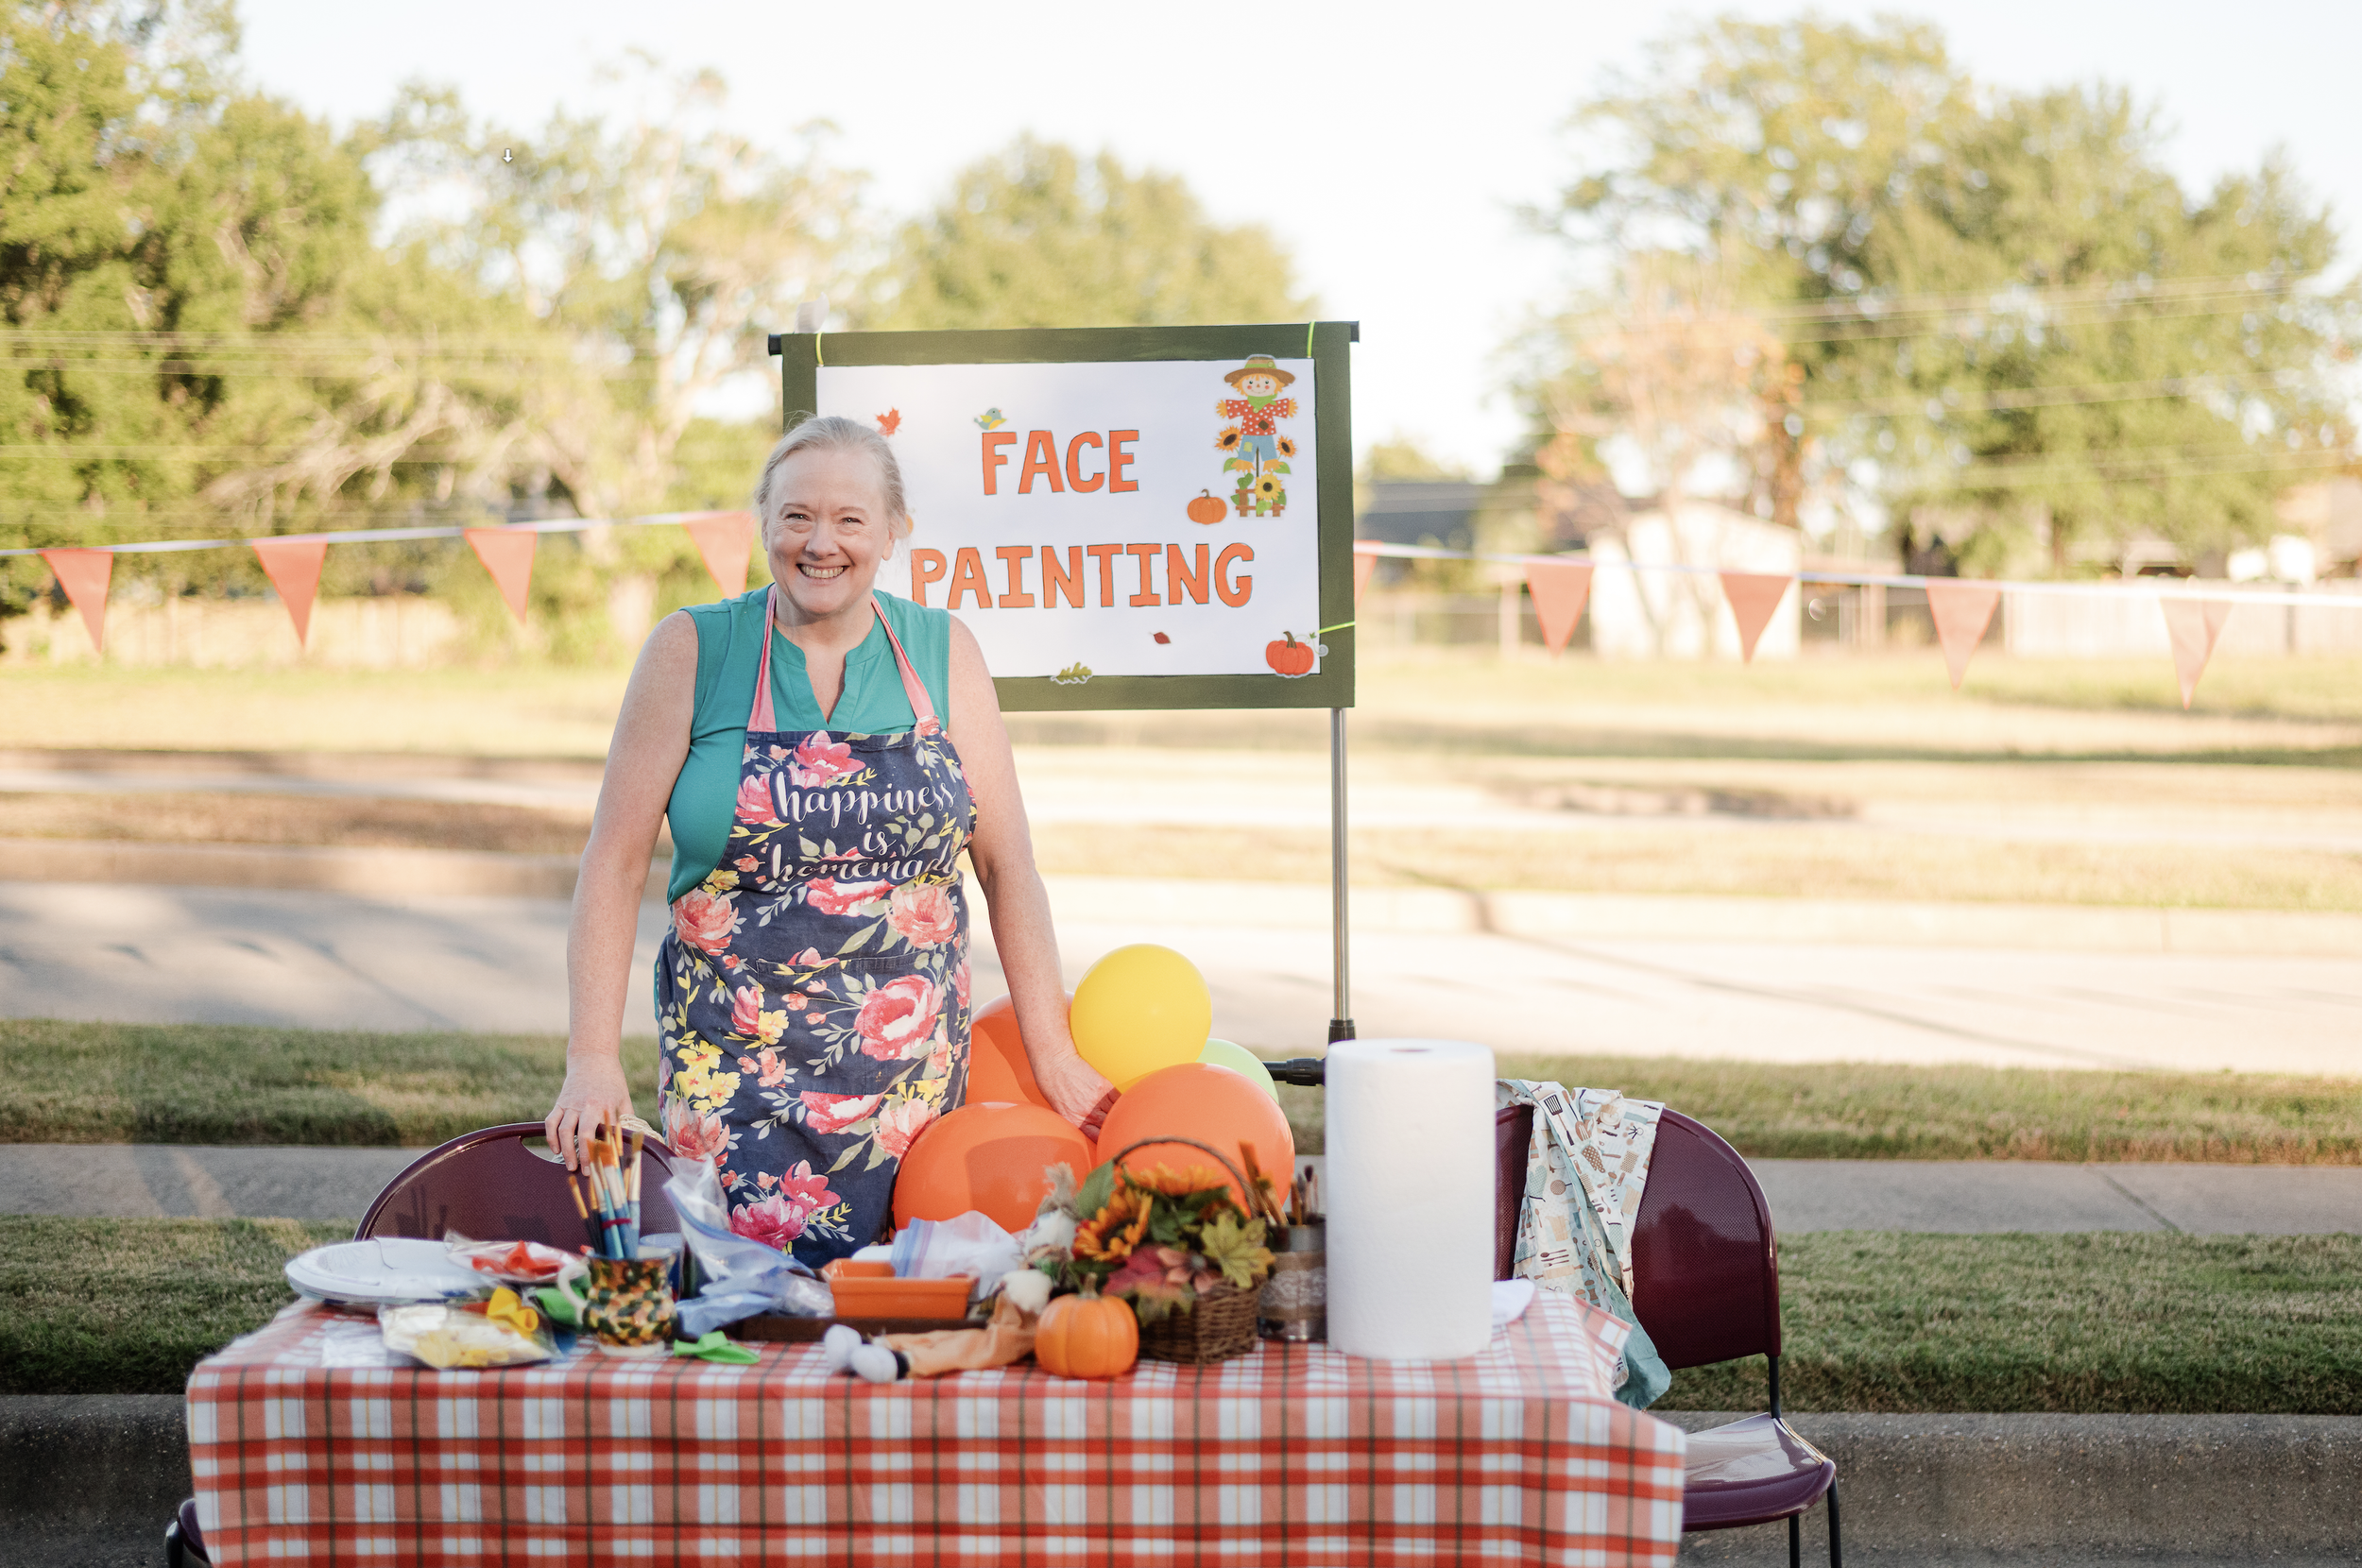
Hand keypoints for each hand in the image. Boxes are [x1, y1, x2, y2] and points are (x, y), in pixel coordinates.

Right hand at [545, 1051, 636, 1170]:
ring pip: (563, 1130)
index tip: (605, 1166)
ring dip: (565, 1150)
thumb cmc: (612, 1079)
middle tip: (584, 1171)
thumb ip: (626, 1118)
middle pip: (582, 1134)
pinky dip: (551, 1136)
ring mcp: (571, 1104)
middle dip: (583, 1155)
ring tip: (570, 1165)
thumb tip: (630, 1139)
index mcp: (604, 1105)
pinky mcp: (560, 1102)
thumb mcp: (623, 1097)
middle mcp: (586, 1105)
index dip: (603, 1150)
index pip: (603, 1133)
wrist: (593, 1057)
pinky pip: (551, 1121)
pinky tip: (555, 1148)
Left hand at [1031, 1050, 1116, 1139]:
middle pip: (1108, 1127)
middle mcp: (1087, 1114)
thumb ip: (1076, 1120)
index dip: (1105, 1138)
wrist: (1055, 1064)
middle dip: (1114, 1127)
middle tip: (1119, 1126)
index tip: (1109, 1136)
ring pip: (1116, 1113)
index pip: (1097, 1138)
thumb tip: (1090, 1125)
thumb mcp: (1060, 1110)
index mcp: (1075, 1122)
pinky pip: (1118, 1098)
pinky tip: (1122, 1102)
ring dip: (1120, 1114)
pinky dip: (1121, 1102)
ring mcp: (1096, 1100)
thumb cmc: (1052, 1085)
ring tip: (1123, 1115)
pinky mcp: (1103, 1087)